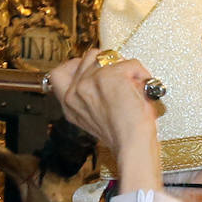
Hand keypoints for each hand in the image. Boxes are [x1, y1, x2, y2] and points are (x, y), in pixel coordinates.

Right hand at [48, 49, 161, 192]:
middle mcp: (75, 93)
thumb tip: (102, 76)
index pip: (58, 74)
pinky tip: (143, 88)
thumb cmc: (123, 137)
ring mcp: (89, 82)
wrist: (133, 146)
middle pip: (88, 57)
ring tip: (133, 83)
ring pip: (106, 56)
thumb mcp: (97, 118)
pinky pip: (129, 63)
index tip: (92, 68)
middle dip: (107, 63)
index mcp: (69, 105)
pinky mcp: (107, 76)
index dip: (76, 65)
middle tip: (121, 77)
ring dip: (123, 66)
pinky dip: (140, 73)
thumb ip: (91, 98)